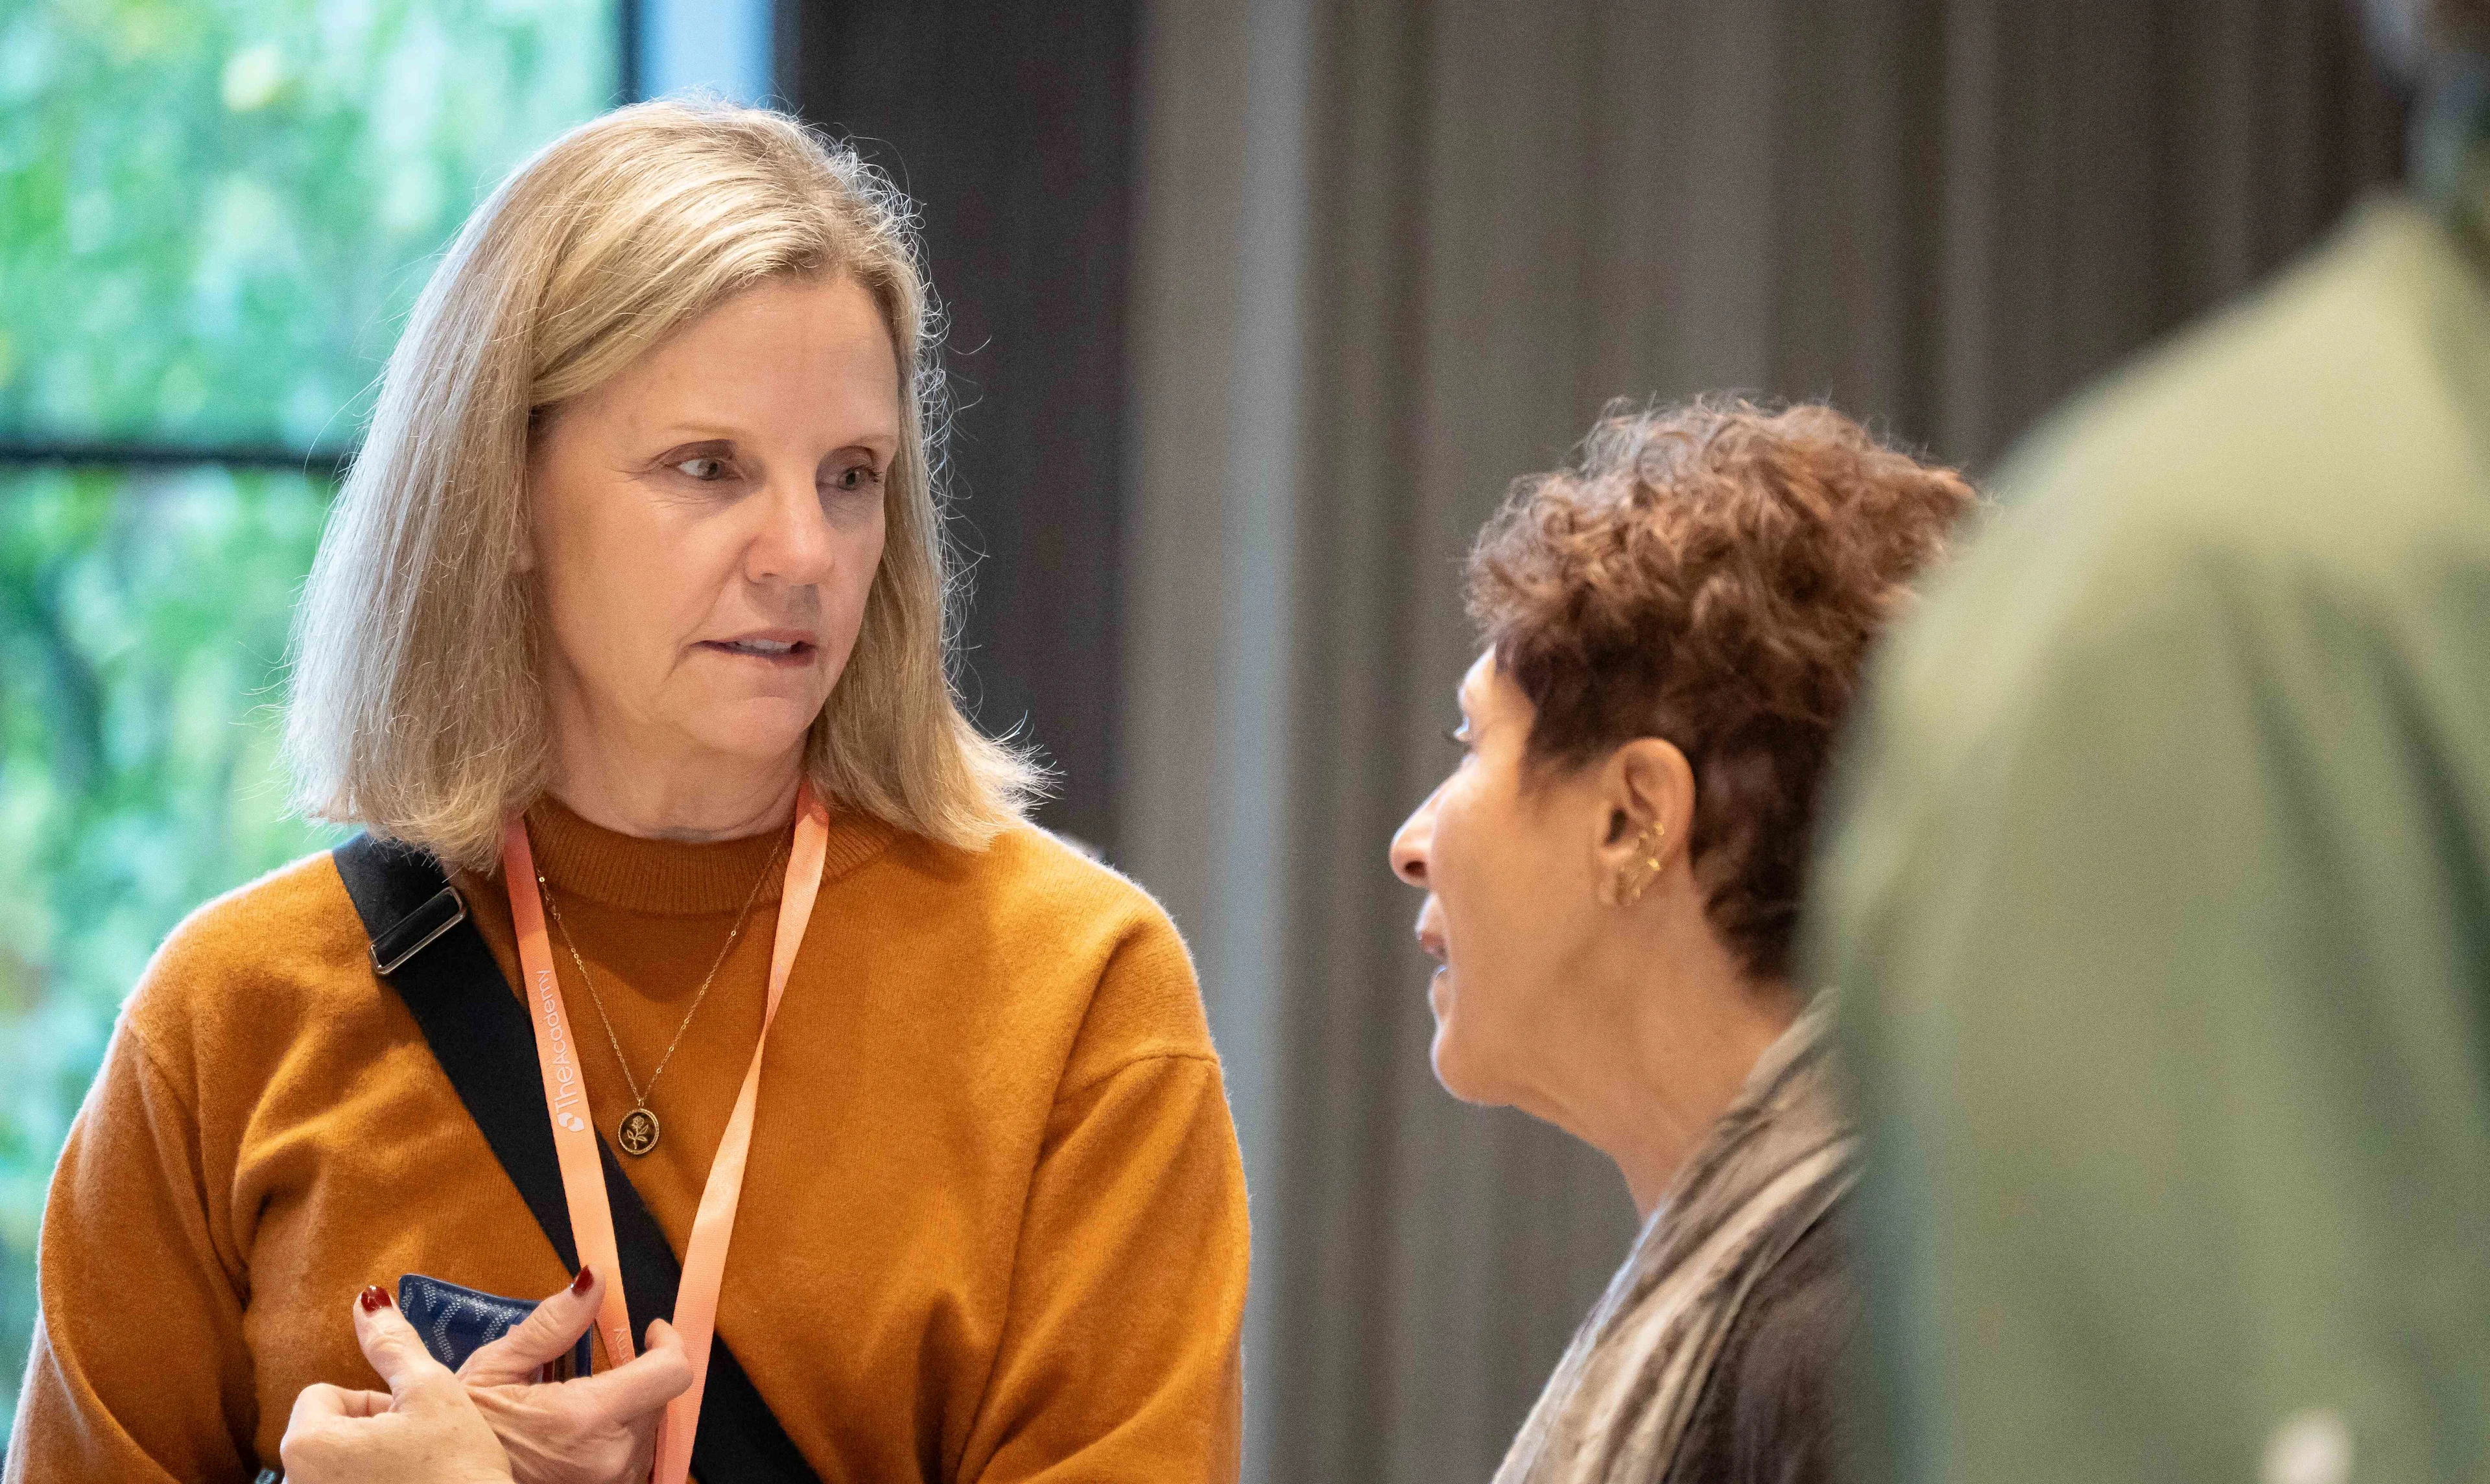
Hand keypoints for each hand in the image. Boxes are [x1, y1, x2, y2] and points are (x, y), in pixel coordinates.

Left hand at [279, 1285, 512, 1483]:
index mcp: (306, 1445)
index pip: (324, 1394)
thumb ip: (393, 1344)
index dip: (372, 1400)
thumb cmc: (457, 1473)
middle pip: (327, 1432)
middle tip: (417, 1449)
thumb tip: (367, 1298)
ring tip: (415, 1476)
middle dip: (371, 1433)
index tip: (408, 1422)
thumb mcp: (433, 1392)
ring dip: (372, 1463)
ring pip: (337, 1466)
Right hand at [457, 1268, 692, 1483]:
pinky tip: (580, 1433)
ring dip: (628, 1407)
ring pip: (650, 1428)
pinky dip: (618, 1437)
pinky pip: (635, 1457)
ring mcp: (610, 1481)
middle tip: (594, 1370)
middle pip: (660, 1398)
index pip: (670, 1374)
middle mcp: (609, 1456)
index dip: (668, 1344)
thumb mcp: (495, 1369)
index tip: (651, 1331)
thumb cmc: (466, 1433)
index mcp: (585, 1418)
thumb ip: (552, 1324)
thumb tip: (593, 1281)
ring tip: (577, 1405)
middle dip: (637, 1375)